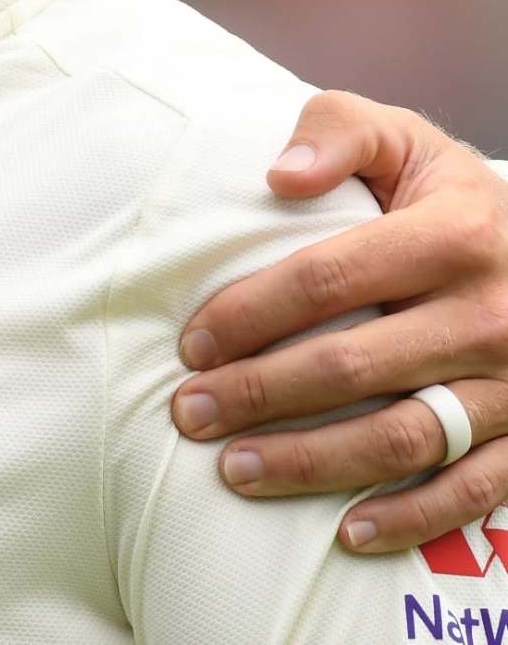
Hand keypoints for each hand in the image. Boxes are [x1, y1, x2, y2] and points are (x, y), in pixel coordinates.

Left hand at [169, 90, 507, 551]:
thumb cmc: (446, 196)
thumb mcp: (404, 141)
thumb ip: (338, 132)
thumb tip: (279, 174)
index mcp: (453, 237)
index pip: (327, 280)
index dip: (250, 313)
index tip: (191, 343)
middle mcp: (490, 315)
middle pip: (351, 367)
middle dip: (257, 395)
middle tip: (188, 414)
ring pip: (402, 438)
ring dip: (311, 463)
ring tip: (233, 470)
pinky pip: (473, 490)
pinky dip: (412, 517)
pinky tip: (346, 533)